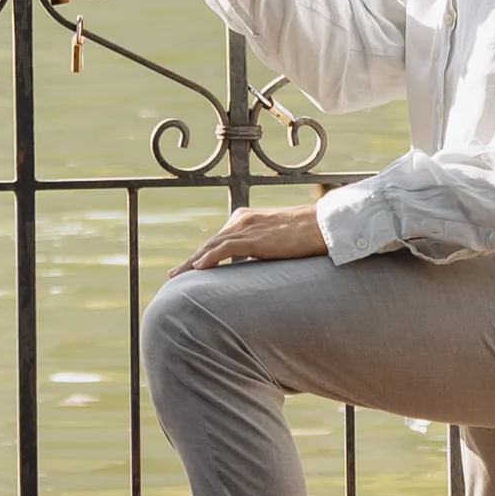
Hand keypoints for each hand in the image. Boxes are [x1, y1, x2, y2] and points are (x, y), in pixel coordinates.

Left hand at [176, 206, 328, 272]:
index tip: (188, 268)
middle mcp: (241, 220)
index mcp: (245, 219)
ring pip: (212, 246)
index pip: (217, 240)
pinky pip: (225, 248)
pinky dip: (209, 258)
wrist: (321, 226)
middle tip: (173, 275)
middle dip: (190, 260)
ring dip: (192, 262)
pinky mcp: (254, 237)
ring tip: (177, 276)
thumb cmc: (303, 236)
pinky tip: (198, 268)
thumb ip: (259, 251)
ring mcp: (247, 227)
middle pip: (209, 243)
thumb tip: (250, 271)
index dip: (200, 255)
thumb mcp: (275, 243)